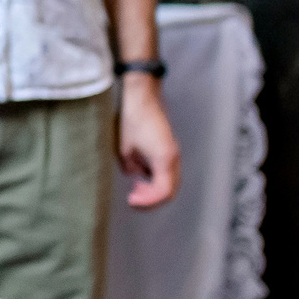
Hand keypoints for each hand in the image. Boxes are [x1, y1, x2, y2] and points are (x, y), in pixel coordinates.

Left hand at [117, 73, 180, 207]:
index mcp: (164, 158)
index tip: (131, 201)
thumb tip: (136, 177)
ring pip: (171, 182)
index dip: (148, 201)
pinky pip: (168, 172)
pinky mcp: (170, 148)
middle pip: (170, 190)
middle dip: (151, 199)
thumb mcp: (124, 149)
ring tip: (135, 189)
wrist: (142, 97)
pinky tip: (140, 178)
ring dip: (155, 190)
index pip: (163, 191)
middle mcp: (173, 157)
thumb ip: (131, 168)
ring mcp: (174, 152)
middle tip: (132, 198)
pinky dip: (157, 180)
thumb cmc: (131, 120)